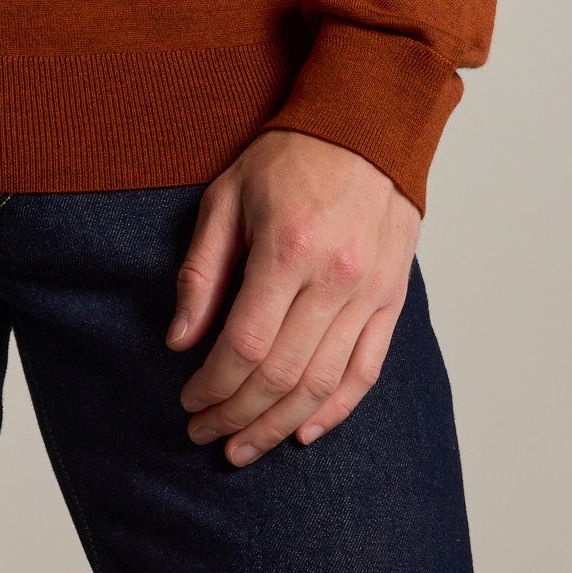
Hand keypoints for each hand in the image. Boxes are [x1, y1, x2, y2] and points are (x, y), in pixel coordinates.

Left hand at [168, 131, 419, 463]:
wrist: (368, 126)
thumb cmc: (290, 157)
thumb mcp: (227, 196)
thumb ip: (202, 270)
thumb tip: (179, 339)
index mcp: (287, 250)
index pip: (244, 345)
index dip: (212, 385)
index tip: (188, 399)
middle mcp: (334, 279)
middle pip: (281, 375)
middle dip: (236, 415)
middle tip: (205, 434)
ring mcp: (369, 293)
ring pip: (323, 385)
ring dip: (279, 425)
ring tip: (244, 446)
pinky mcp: (392, 300)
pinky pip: (366, 372)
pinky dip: (336, 410)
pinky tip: (305, 431)